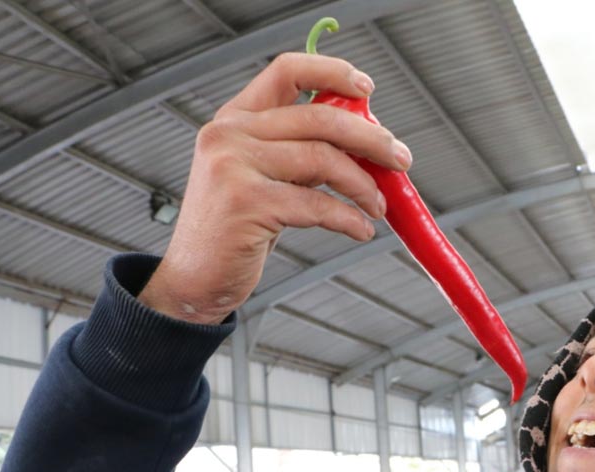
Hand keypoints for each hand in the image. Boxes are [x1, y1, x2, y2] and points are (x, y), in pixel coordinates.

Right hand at [138, 52, 411, 323]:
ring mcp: (233, 166)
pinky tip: (360, 229)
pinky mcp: (245, 204)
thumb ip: (301, 149)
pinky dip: (349, 218)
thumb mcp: (264, 175)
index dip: (333, 72)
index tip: (367, 89)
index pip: (287, 70)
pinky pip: (317, 205)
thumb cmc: (235, 228)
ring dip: (364, 185)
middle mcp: (229, 134)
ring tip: (378, 205)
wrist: (194, 278)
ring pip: (324, 160)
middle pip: (320, 117)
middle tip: (400, 159)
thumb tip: (367, 139)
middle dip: (371, 139)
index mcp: (235, 118)